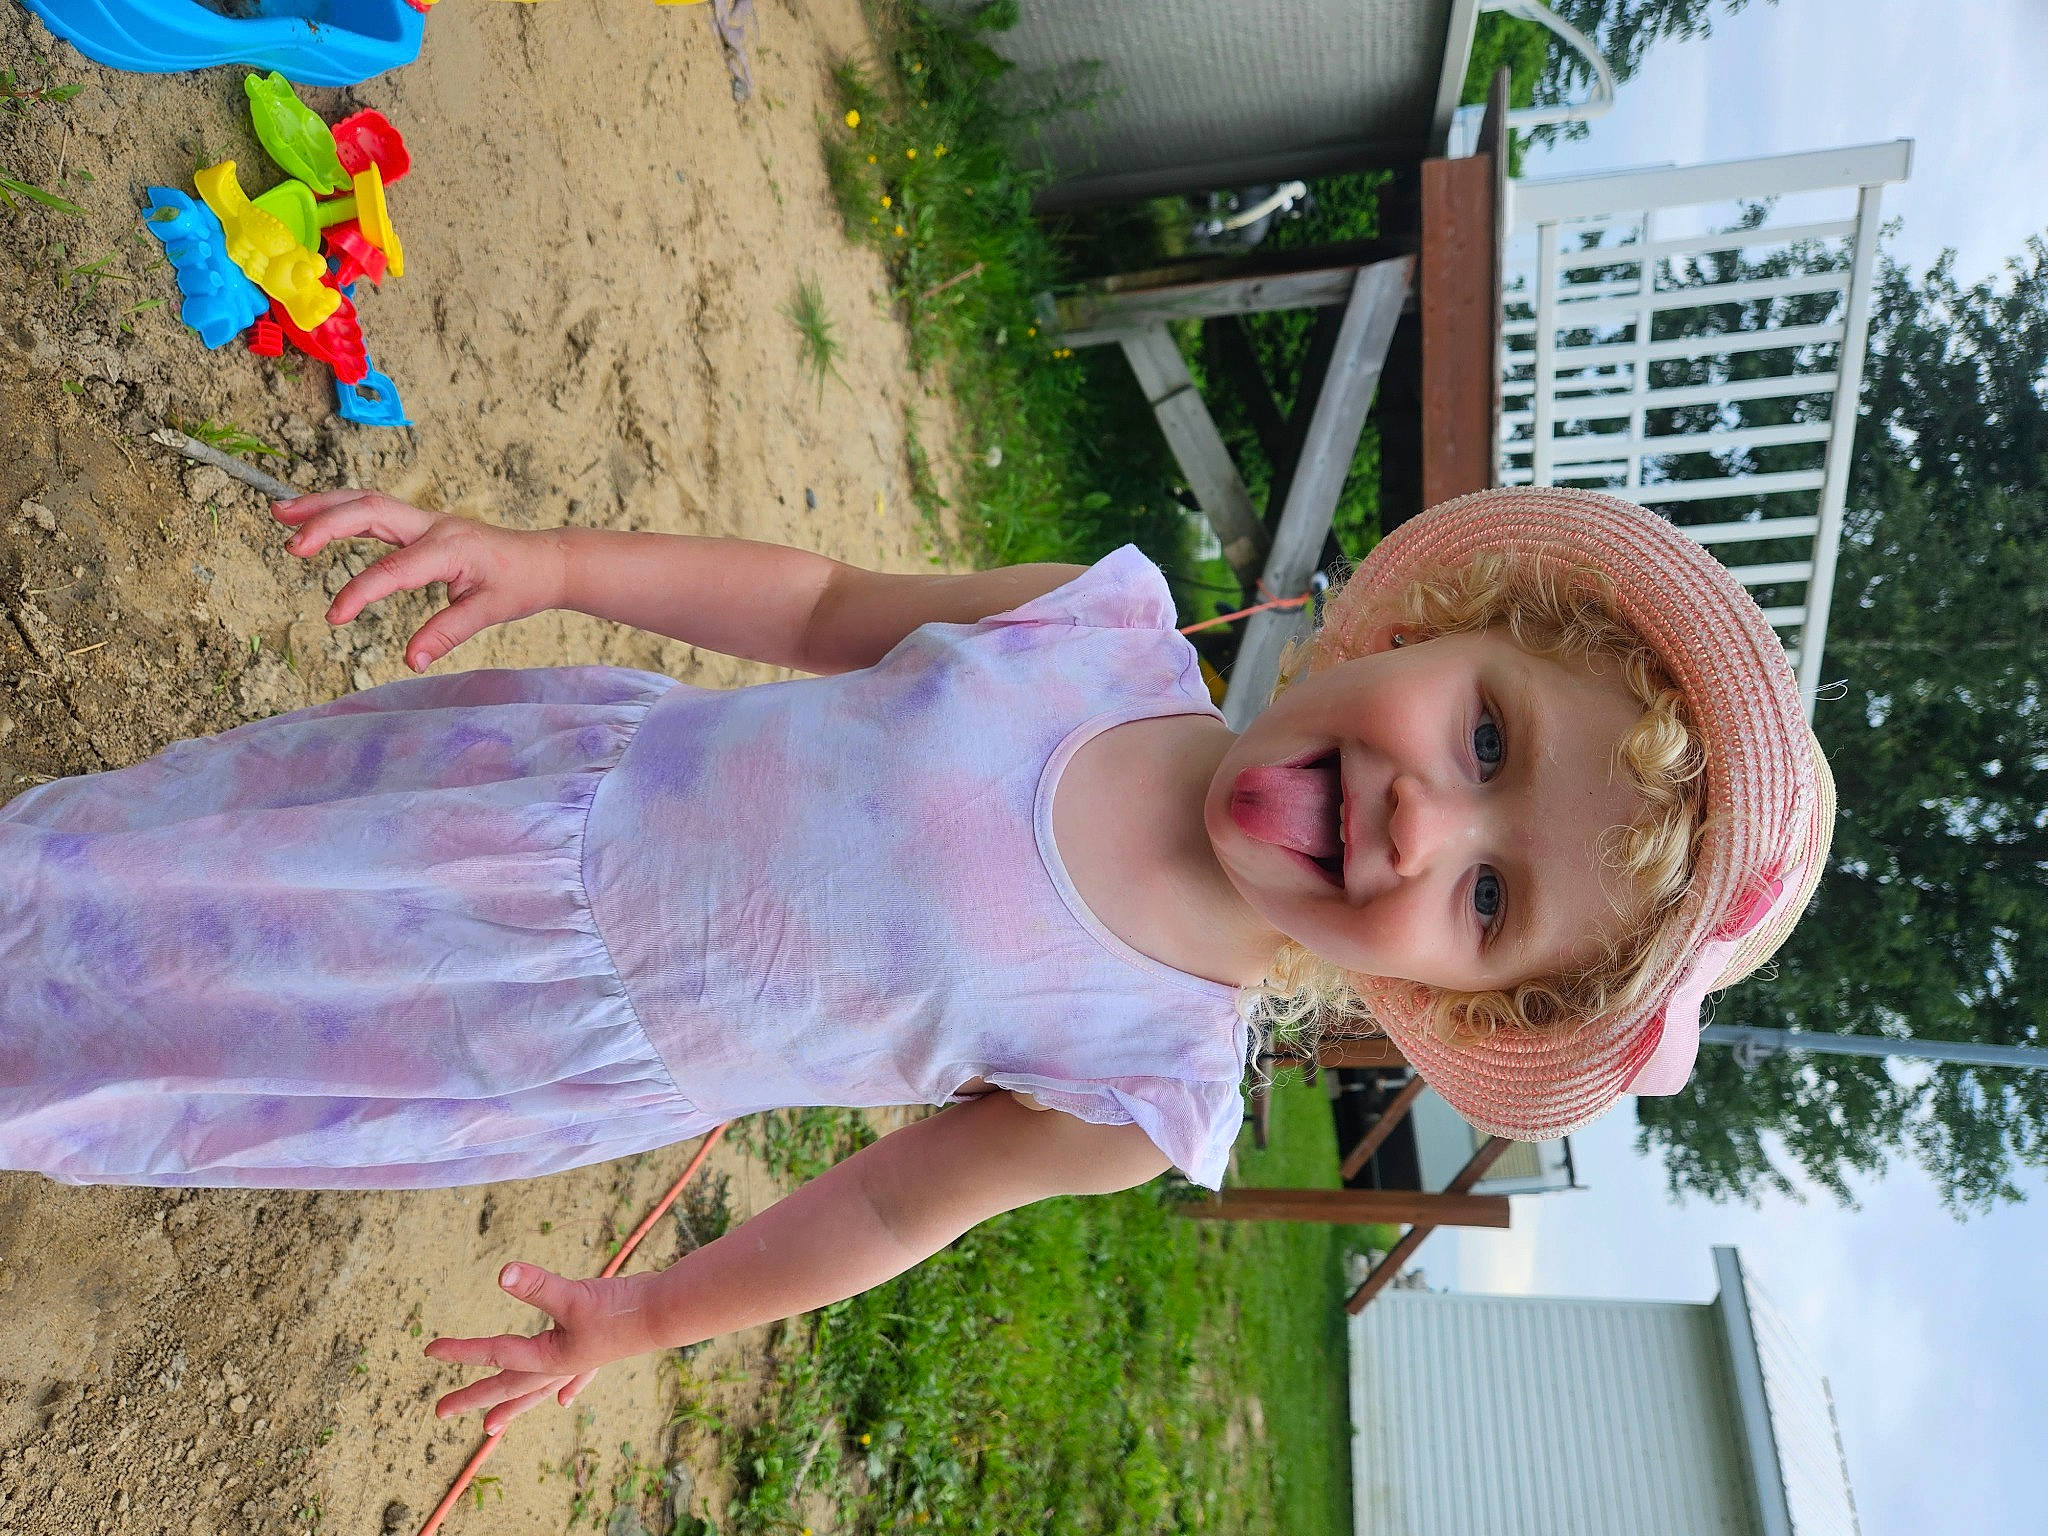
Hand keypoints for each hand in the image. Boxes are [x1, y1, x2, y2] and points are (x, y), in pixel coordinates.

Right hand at [271, 489, 566, 671]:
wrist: (545, 561)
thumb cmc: (520, 585)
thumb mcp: (491, 611)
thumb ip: (448, 632)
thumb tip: (412, 661)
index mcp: (450, 547)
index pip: (394, 569)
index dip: (360, 591)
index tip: (334, 617)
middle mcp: (432, 525)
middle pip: (371, 509)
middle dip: (328, 523)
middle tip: (290, 545)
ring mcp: (425, 520)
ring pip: (366, 501)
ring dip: (323, 505)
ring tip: (280, 513)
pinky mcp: (419, 524)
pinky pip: (373, 509)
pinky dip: (340, 509)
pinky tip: (312, 517)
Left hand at [423, 1263, 660, 1435]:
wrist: (665, 1312)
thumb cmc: (621, 1308)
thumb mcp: (575, 1295)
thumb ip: (539, 1286)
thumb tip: (502, 1272)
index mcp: (549, 1358)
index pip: (497, 1354)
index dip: (462, 1351)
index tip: (429, 1351)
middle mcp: (559, 1366)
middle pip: (510, 1387)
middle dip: (475, 1398)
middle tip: (441, 1412)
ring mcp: (578, 1362)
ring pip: (537, 1391)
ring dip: (512, 1406)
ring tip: (490, 1426)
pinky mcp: (596, 1350)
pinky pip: (574, 1379)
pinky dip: (567, 1389)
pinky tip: (564, 1401)